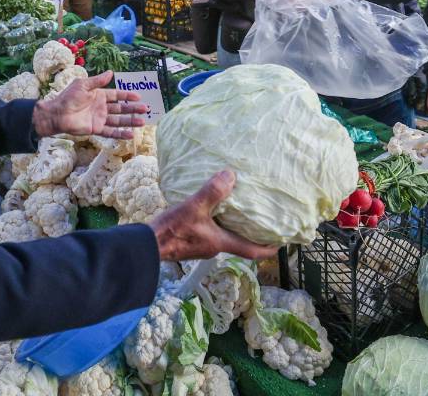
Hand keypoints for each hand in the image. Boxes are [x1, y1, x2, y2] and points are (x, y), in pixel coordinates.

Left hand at [32, 71, 148, 137]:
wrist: (57, 114)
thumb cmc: (68, 97)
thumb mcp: (83, 85)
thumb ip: (98, 81)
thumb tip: (111, 72)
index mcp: (99, 95)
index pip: (117, 95)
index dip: (127, 96)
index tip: (139, 97)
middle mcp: (101, 107)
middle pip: (121, 108)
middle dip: (133, 109)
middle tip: (145, 109)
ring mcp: (100, 118)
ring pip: (119, 120)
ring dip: (130, 121)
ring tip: (142, 122)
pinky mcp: (96, 129)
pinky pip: (110, 132)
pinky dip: (120, 134)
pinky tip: (130, 134)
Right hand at [149, 170, 279, 260]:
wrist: (145, 246)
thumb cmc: (171, 231)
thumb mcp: (194, 207)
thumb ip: (212, 192)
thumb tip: (230, 175)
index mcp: (221, 243)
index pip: (253, 252)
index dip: (270, 248)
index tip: (283, 241)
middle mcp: (214, 248)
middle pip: (239, 243)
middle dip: (251, 233)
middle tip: (262, 219)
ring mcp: (201, 246)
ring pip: (223, 237)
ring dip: (232, 226)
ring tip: (237, 209)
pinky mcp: (189, 242)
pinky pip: (209, 232)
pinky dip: (216, 223)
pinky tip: (210, 209)